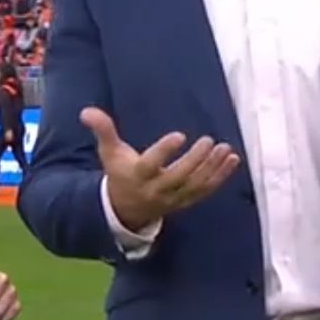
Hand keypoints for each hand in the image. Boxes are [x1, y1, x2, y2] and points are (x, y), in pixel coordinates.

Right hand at [81, 106, 239, 231]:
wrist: (126, 208)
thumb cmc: (120, 173)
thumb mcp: (109, 152)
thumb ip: (103, 130)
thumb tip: (87, 111)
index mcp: (137, 175)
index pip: (151, 164)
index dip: (165, 151)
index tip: (179, 135)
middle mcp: (156, 189)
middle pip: (178, 177)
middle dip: (195, 160)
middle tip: (209, 141)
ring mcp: (173, 198)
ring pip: (195, 186)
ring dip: (213, 169)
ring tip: (226, 149)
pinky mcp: (185, 202)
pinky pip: (205, 191)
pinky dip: (220, 177)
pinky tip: (232, 160)